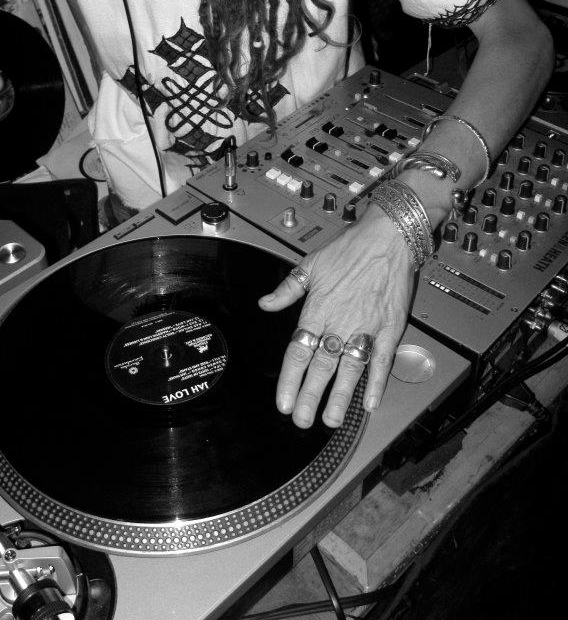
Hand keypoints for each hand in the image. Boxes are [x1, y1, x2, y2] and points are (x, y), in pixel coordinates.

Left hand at [258, 204, 413, 427]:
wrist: (388, 236)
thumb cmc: (350, 247)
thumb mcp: (310, 264)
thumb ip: (287, 289)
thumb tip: (265, 303)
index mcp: (318, 308)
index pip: (298, 351)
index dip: (290, 379)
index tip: (283, 401)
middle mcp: (340, 321)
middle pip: (322, 366)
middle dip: (310, 397)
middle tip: (302, 420)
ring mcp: (367, 326)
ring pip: (350, 369)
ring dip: (340, 397)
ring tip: (331, 420)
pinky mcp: (390, 328)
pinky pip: (382, 360)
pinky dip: (376, 383)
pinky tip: (370, 403)